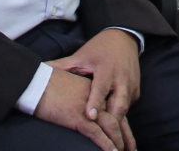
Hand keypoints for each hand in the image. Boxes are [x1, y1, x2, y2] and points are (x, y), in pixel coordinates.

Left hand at [51, 29, 142, 146]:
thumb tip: (42, 68)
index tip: (89, 116)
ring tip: (115, 143)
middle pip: (119, 103)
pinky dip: (122, 119)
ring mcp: (130, 85)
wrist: (124, 38)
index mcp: (106, 69)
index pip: (100, 88)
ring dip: (119, 124)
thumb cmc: (99, 49)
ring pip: (125, 109)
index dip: (95, 102)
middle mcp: (121, 78)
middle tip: (106, 139)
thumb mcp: (81, 56)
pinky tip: (117, 133)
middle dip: (113, 122)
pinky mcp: (136, 91)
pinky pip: (128, 108)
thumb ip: (63, 65)